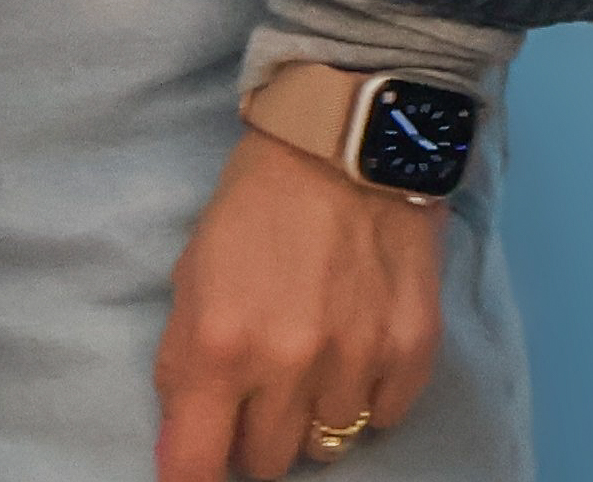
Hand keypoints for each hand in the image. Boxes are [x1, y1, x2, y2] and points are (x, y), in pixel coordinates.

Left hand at [153, 130, 442, 480]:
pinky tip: (356, 349)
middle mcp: (288, 365)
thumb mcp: (192, 273)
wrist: (346, 143)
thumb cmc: (255, 205)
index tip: (195, 470)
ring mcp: (356, 363)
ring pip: (328, 446)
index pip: (196, 464)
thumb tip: (179, 444)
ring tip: (312, 359)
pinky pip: (383, 419)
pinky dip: (367, 398)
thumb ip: (182, 364)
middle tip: (259, 392)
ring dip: (312, 416)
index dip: (191, 477)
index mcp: (220, 344)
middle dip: (255, 437)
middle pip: (267, 464)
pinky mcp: (412, 353)